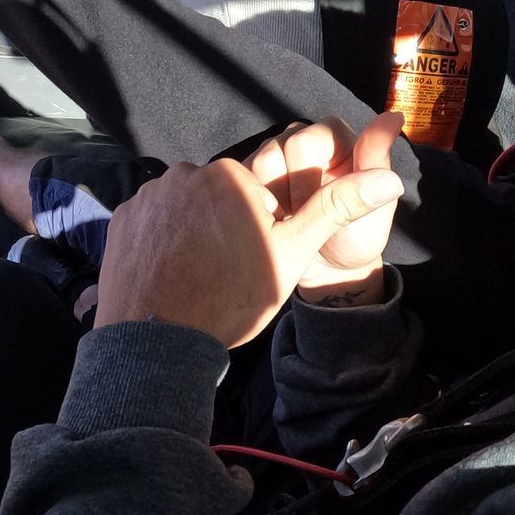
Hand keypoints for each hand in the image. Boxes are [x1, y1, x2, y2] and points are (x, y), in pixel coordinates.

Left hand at [95, 151, 402, 347]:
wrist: (159, 341)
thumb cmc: (232, 297)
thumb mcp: (293, 255)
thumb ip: (337, 208)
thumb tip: (392, 177)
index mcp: (233, 175)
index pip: (256, 195)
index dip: (261, 229)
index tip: (254, 261)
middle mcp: (186, 173)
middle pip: (217, 198)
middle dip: (223, 226)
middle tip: (224, 272)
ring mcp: (149, 196)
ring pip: (183, 209)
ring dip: (190, 233)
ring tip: (195, 276)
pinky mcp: (122, 219)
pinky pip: (151, 223)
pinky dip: (160, 244)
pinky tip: (168, 275)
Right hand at [248, 113, 403, 304]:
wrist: (328, 272)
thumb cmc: (357, 237)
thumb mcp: (375, 206)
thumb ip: (376, 159)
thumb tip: (395, 117)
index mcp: (336, 140)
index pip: (311, 137)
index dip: (312, 174)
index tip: (325, 205)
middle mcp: (305, 141)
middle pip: (280, 147)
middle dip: (294, 191)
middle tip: (308, 218)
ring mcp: (277, 158)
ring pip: (259, 164)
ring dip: (274, 200)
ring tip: (292, 221)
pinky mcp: (255, 178)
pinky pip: (241, 180)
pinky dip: (256, 205)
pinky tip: (272, 221)